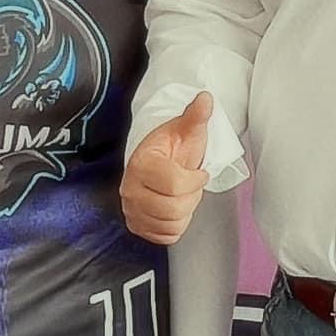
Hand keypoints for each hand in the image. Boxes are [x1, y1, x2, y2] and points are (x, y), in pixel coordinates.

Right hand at [121, 92, 212, 244]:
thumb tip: (206, 98)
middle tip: (189, 185)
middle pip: (173, 209)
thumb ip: (196, 115)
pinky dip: (176, 226)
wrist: (158, 160)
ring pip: (171, 225)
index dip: (196, 180)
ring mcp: (131, 209)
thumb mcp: (186, 129)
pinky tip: (174, 207)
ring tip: (181, 195)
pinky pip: (166, 237)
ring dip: (184, 212)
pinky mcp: (136, 225)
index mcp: (141, 164)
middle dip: (190, 197)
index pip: (176, 185)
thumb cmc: (173, 146)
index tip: (199, 172)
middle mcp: (130, 189)